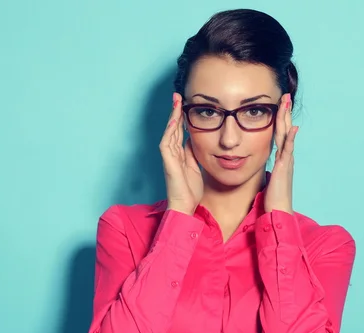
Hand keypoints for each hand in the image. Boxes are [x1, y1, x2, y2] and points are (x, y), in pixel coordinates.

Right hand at [160, 93, 202, 215]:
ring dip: (172, 117)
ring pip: (169, 132)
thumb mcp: (196, 166)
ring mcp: (169, 158)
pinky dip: (169, 132)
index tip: (185, 104)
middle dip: (175, 112)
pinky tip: (173, 122)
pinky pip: (167, 145)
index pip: (179, 131)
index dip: (181, 117)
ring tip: (176, 103)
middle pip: (173, 128)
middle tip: (177, 96)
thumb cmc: (190, 189)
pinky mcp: (168, 163)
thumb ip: (193, 152)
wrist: (185, 205)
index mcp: (179, 153)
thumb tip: (193, 138)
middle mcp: (172, 153)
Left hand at [264, 93, 298, 213]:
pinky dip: (290, 138)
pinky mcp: (284, 167)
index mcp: (281, 158)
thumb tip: (261, 164)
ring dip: (287, 119)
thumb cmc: (272, 198)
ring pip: (286, 135)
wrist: (279, 211)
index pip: (280, 134)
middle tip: (285, 96)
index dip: (279, 119)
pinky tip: (292, 127)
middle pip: (285, 130)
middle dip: (284, 113)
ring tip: (287, 104)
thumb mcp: (269, 179)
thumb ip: (268, 169)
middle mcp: (285, 157)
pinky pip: (288, 150)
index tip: (279, 105)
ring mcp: (286, 161)